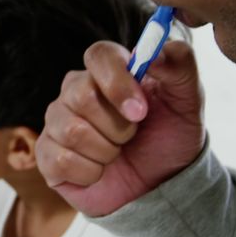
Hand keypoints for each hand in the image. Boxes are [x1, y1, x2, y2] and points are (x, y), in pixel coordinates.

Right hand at [36, 40, 205, 216]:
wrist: (162, 186)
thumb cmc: (170, 137)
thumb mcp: (188, 100)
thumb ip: (179, 64)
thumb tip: (154, 50)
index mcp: (108, 72)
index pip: (98, 55)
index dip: (118, 82)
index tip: (141, 111)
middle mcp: (76, 91)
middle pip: (82, 95)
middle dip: (118, 126)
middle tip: (132, 136)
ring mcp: (58, 122)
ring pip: (72, 131)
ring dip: (106, 151)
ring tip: (117, 154)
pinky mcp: (48, 156)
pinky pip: (61, 160)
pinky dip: (91, 173)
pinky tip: (100, 172)